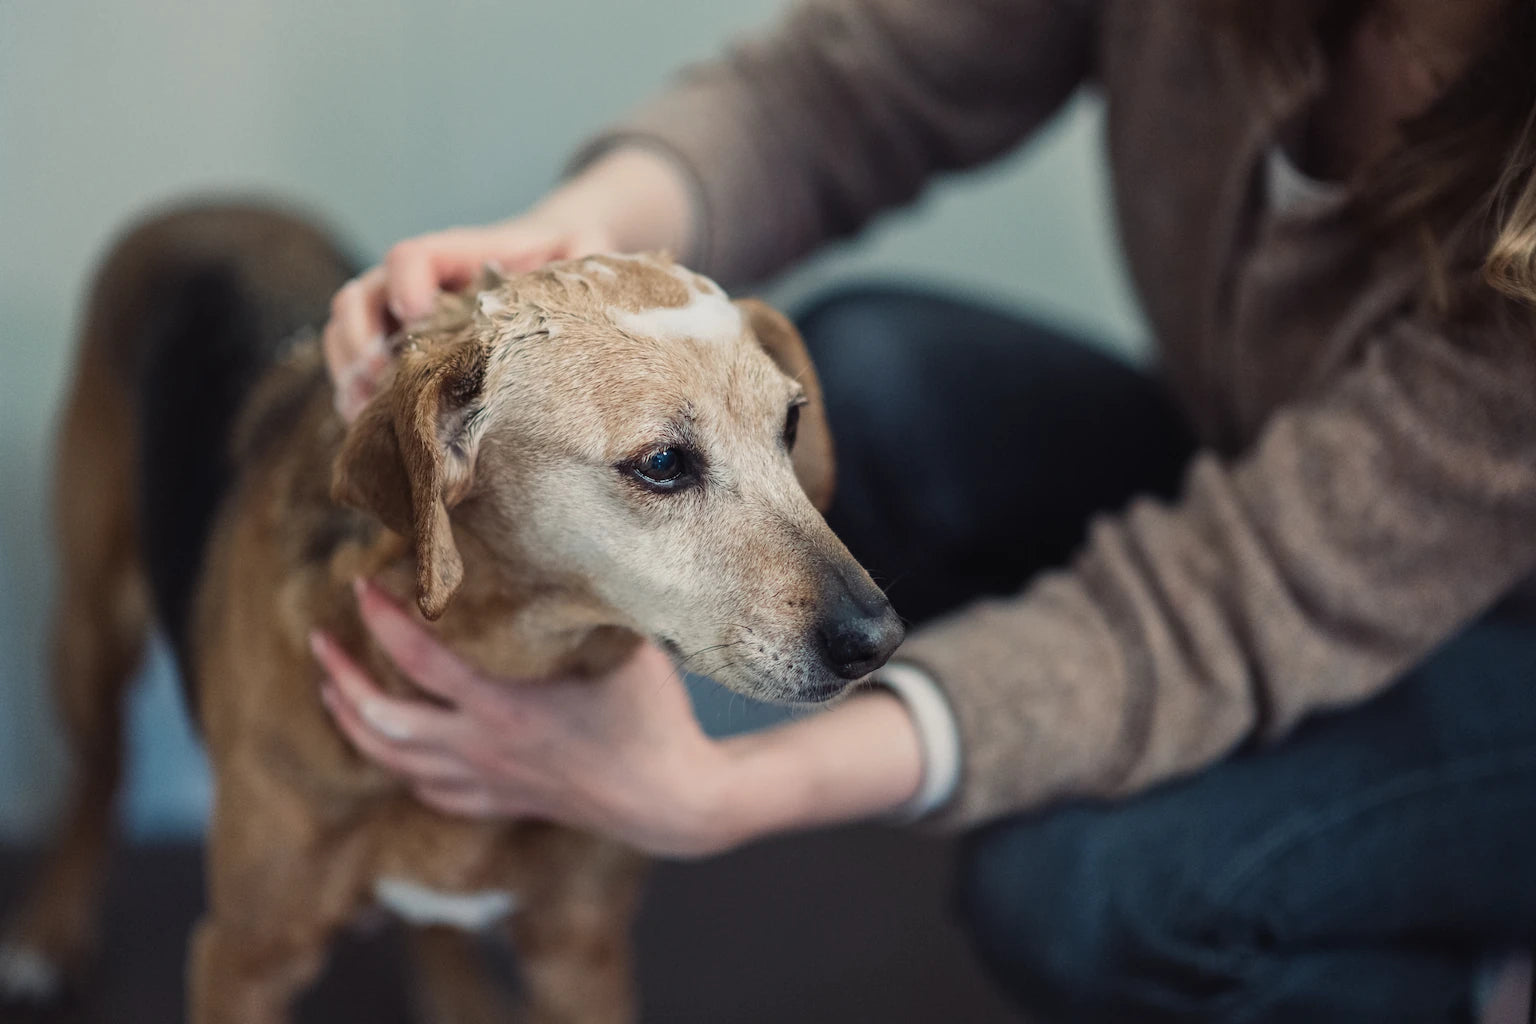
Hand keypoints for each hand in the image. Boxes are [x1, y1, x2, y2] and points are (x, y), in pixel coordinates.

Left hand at [311, 580, 927, 856]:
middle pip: (381, 722)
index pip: (420, 662)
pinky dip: (399, 765)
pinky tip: (394, 748)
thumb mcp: (627, 648)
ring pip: (393, 762)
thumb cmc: (654, 716)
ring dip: (353, 724)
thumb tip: (575, 541)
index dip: (383, 621)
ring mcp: (488, 782)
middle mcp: (484, 749)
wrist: (672, 801)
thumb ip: (592, 602)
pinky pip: (430, 791)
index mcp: (507, 709)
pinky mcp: (501, 802)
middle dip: (340, 679)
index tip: (360, 585)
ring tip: (331, 690)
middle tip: (321, 640)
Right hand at [322, 147, 696, 421]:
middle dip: (358, 342)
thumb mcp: (581, 251)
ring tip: (366, 419)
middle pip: (360, 298)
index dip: (405, 283)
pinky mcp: (400, 352)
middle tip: (375, 384)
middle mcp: (416, 284)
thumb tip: (586, 273)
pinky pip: (357, 370)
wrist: (548, 267)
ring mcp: (400, 319)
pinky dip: (356, 398)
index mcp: (457, 254)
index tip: (418, 315)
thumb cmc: (564, 261)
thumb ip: (584, 255)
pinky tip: (376, 432)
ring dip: (347, 375)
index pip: (411, 257)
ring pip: (347, 336)